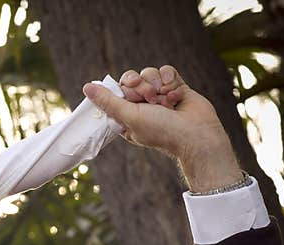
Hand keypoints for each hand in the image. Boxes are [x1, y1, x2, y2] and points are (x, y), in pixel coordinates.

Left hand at [83, 66, 240, 190]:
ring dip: (157, 84)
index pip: (117, 90)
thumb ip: (108, 101)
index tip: (133, 98)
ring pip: (150, 73)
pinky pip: (167, 71)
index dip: (125, 90)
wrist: (197, 133)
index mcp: (127, 115)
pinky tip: (175, 94)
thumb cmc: (161, 130)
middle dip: (142, 86)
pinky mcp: (175, 86)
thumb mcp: (129, 116)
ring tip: (165, 99)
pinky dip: (171, 80)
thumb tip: (86, 87)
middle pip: (133, 79)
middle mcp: (142, 105)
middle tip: (150, 98)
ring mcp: (159, 95)